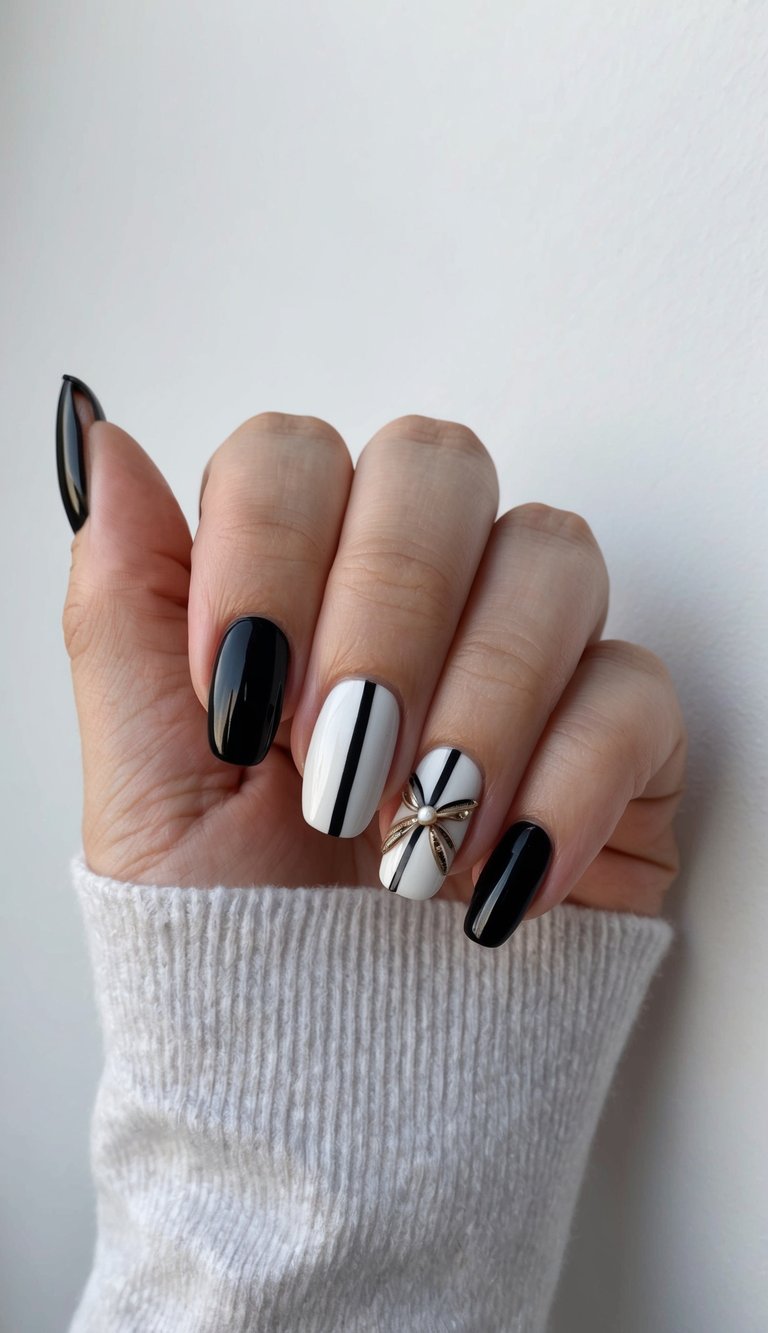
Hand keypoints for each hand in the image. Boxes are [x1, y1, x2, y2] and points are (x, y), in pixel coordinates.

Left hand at [58, 379, 685, 944]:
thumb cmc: (233, 933)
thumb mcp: (146, 783)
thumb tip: (98, 438)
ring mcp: (525, 655)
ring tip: (410, 834)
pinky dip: (564, 782)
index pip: (292, 455)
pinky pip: (635, 688)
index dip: (266, 552)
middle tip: (335, 761)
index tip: (237, 703)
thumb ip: (123, 604)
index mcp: (294, 583)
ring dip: (476, 700)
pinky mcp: (616, 738)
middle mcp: (416, 595)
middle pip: (436, 466)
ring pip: (551, 555)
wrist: (339, 1082)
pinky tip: (493, 876)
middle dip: (384, 609)